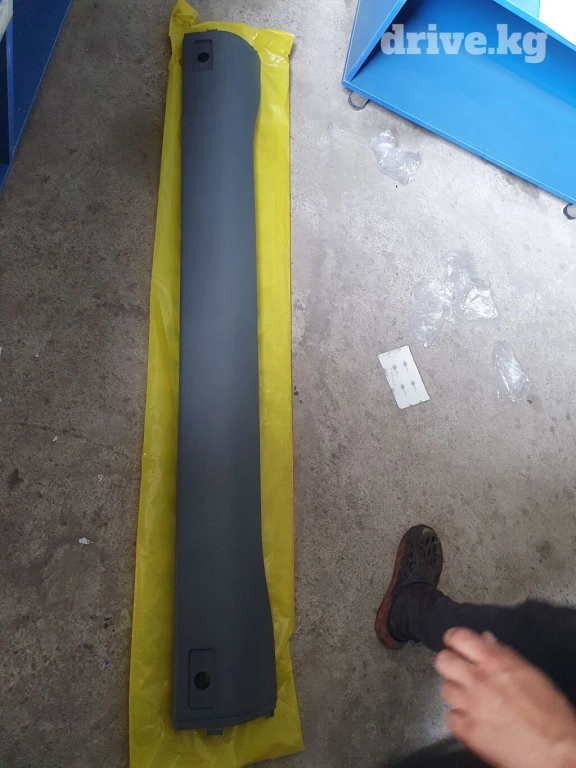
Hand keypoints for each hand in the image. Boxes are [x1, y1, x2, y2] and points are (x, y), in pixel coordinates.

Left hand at [435, 628, 575, 767]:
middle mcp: (479, 680)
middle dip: (450, 664)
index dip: (454, 640)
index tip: (455, 645)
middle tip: (459, 672)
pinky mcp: (468, 731)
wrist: (557, 752)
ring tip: (472, 700)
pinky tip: (473, 720)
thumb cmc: (551, 714)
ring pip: (445, 689)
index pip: (459, 637)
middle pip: (443, 661)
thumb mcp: (530, 673)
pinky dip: (459, 719)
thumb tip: (486, 640)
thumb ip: (503, 655)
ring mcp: (471, 706)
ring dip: (457, 693)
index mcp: (496, 662)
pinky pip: (450, 718)